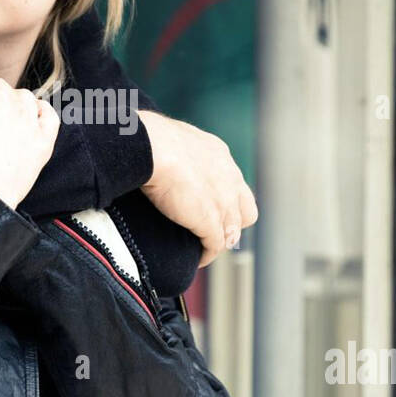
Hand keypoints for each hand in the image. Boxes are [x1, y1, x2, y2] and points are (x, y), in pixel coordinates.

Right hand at [137, 110, 257, 267]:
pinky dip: (208, 254)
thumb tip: (159, 155)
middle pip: (245, 212)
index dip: (225, 200)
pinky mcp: (210, 220)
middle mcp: (228, 177)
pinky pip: (215, 244)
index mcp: (218, 154)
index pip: (233, 183)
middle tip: (213, 231)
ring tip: (203, 248)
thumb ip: (175, 151)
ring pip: (231, 231)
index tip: (209, 206)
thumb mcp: (171, 138)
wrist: (152, 147)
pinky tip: (199, 258)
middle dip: (232, 224)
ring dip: (218, 242)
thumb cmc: (150, 138)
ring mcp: (222, 200)